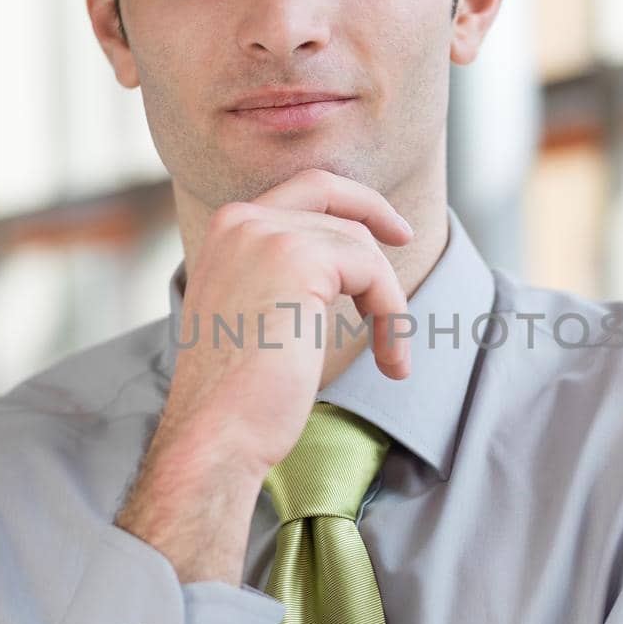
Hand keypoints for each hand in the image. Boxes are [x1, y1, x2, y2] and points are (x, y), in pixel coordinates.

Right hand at [152, 168, 412, 479]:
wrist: (216, 432)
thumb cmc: (237, 395)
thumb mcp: (253, 315)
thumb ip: (279, 277)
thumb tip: (339, 266)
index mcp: (225, 233)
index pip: (299, 191)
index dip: (348, 201)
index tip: (385, 230)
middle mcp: (240, 222)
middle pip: (328, 191)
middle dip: (374, 208)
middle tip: (406, 237)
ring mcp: (267, 235)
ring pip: (359, 245)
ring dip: (388, 302)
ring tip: (391, 355)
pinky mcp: (298, 259)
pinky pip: (373, 272)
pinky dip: (393, 315)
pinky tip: (391, 361)